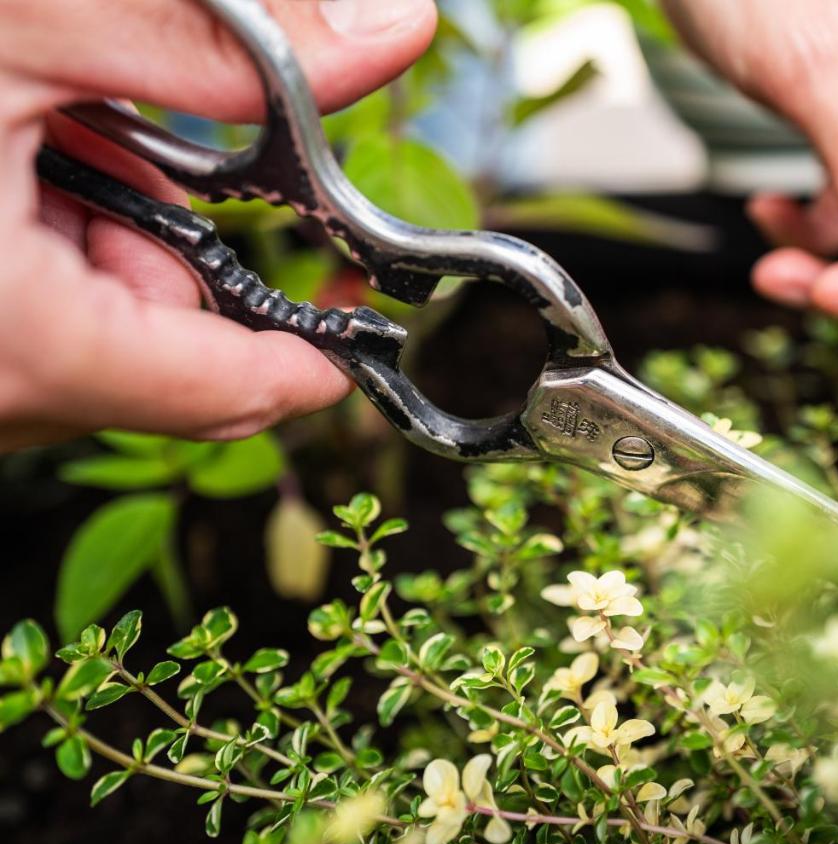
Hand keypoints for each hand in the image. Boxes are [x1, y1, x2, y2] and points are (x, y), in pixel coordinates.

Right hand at [0, 0, 435, 449]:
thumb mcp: (35, 24)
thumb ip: (207, 49)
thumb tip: (381, 34)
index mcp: (21, 339)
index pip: (236, 393)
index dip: (322, 345)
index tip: (361, 292)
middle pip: (174, 358)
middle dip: (180, 245)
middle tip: (119, 137)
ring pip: (105, 336)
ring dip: (108, 235)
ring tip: (42, 132)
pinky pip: (43, 326)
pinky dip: (55, 249)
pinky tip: (16, 160)